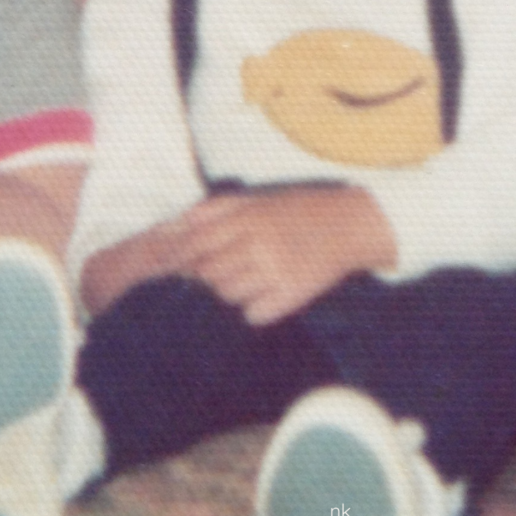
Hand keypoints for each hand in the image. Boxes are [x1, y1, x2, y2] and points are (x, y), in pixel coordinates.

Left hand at [180, 183, 396, 324]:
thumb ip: (216, 209)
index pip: (198, 242)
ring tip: (252, 276)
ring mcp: (277, 272)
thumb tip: (179, 221)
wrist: (347, 226)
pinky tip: (268, 292)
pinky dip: (255, 308)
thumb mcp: (257, 200)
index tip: (168, 264)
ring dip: (232, 289)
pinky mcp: (294, 295)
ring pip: (229, 295)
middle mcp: (261, 245)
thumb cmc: (296, 211)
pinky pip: (254, 314)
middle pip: (210, 273)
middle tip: (226, 266)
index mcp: (250, 218)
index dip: (178, 255)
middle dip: (208, 273)